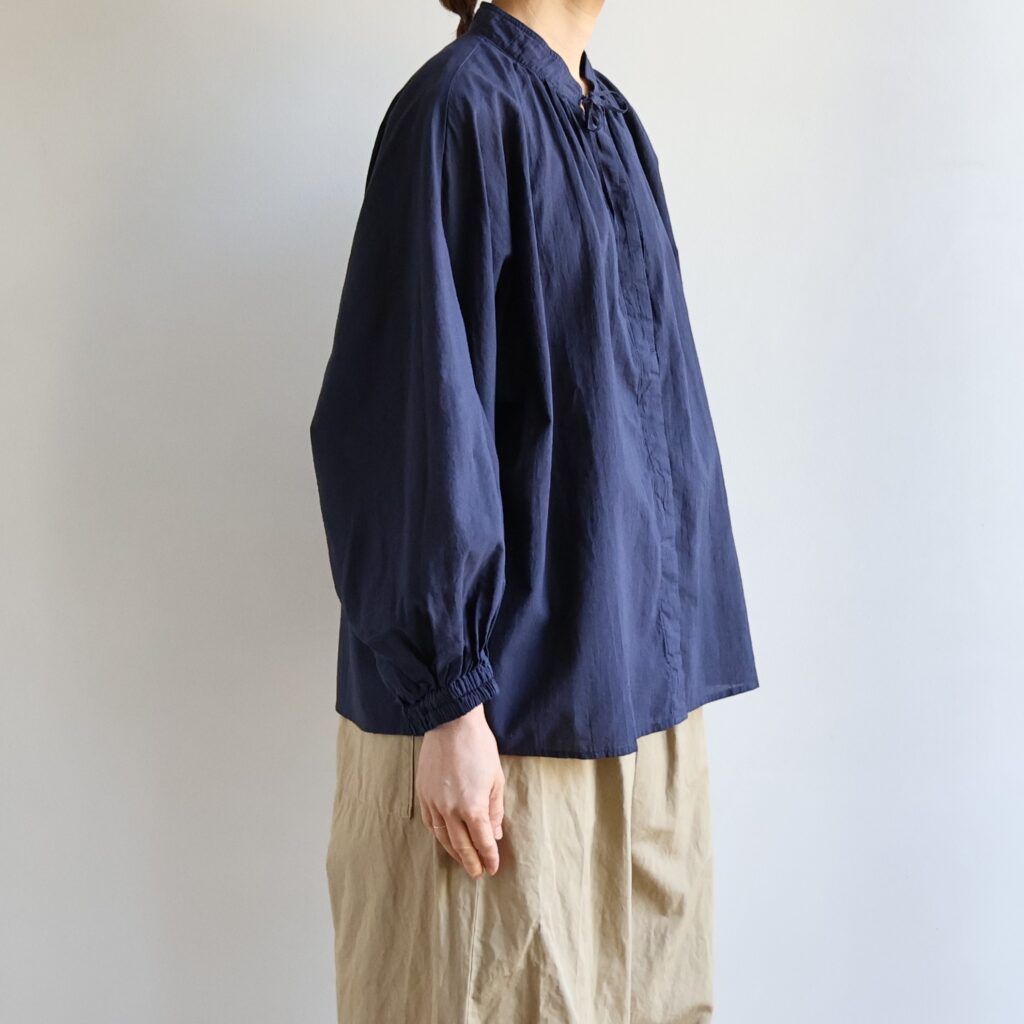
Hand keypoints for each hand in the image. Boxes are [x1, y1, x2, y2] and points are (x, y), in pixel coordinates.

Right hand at [416, 704, 503, 877]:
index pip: (482, 842)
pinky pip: (430, 823)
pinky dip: (438, 836)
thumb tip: (494, 834)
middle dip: (471, 862)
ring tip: (463, 861)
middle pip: (461, 846)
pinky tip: (444, 840)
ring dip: (454, 853)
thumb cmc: (479, 748)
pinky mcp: (423, 794)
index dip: (489, 857)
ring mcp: (434, 803)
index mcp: (472, 807)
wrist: (451, 723)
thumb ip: (495, 810)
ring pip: (443, 838)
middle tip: (478, 873)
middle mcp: (450, 810)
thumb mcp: (496, 779)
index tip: (493, 868)